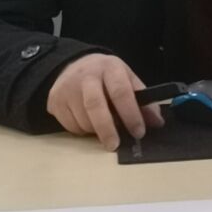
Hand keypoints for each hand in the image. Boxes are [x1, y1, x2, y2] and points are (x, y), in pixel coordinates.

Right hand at [45, 53, 162, 151]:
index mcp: (110, 68)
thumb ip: (143, 100)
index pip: (121, 92)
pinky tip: (88, 123)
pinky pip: (70, 126)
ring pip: (82, 119)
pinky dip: (82, 131)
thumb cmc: (106, 76)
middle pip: (95, 106)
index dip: (131, 114)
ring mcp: (67, 88)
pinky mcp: (54, 101)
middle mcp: (86, 76)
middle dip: (107, 129)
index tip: (138, 132)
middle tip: (115, 145)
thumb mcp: (127, 79)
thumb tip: (157, 123)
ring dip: (96, 131)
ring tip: (104, 128)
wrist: (73, 66)